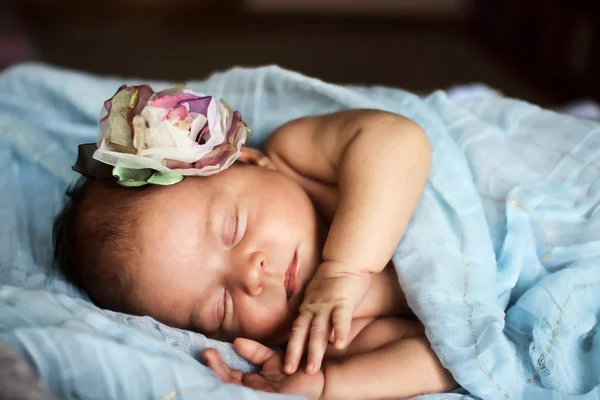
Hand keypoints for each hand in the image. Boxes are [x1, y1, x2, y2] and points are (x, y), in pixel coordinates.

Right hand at [203, 338, 324, 399]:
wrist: (319, 379)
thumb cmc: (299, 369)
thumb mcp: (273, 359)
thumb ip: (257, 352)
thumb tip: (236, 342)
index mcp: (253, 380)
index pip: (230, 374)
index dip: (218, 363)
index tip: (209, 350)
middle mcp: (252, 390)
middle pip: (226, 381)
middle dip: (214, 368)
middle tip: (205, 353)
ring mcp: (256, 395)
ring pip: (231, 387)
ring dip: (219, 373)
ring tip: (210, 358)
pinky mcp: (262, 397)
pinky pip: (244, 393)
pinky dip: (232, 386)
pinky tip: (224, 375)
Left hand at [285, 261, 370, 374]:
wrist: (344, 261)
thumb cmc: (333, 281)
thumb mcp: (316, 297)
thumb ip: (313, 314)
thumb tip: (312, 333)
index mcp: (307, 308)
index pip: (295, 330)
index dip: (289, 347)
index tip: (282, 364)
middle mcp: (313, 308)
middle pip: (301, 333)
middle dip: (294, 353)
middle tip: (288, 372)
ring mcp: (327, 305)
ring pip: (318, 330)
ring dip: (314, 350)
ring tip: (311, 369)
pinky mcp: (342, 301)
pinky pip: (340, 318)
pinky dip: (339, 332)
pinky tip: (339, 346)